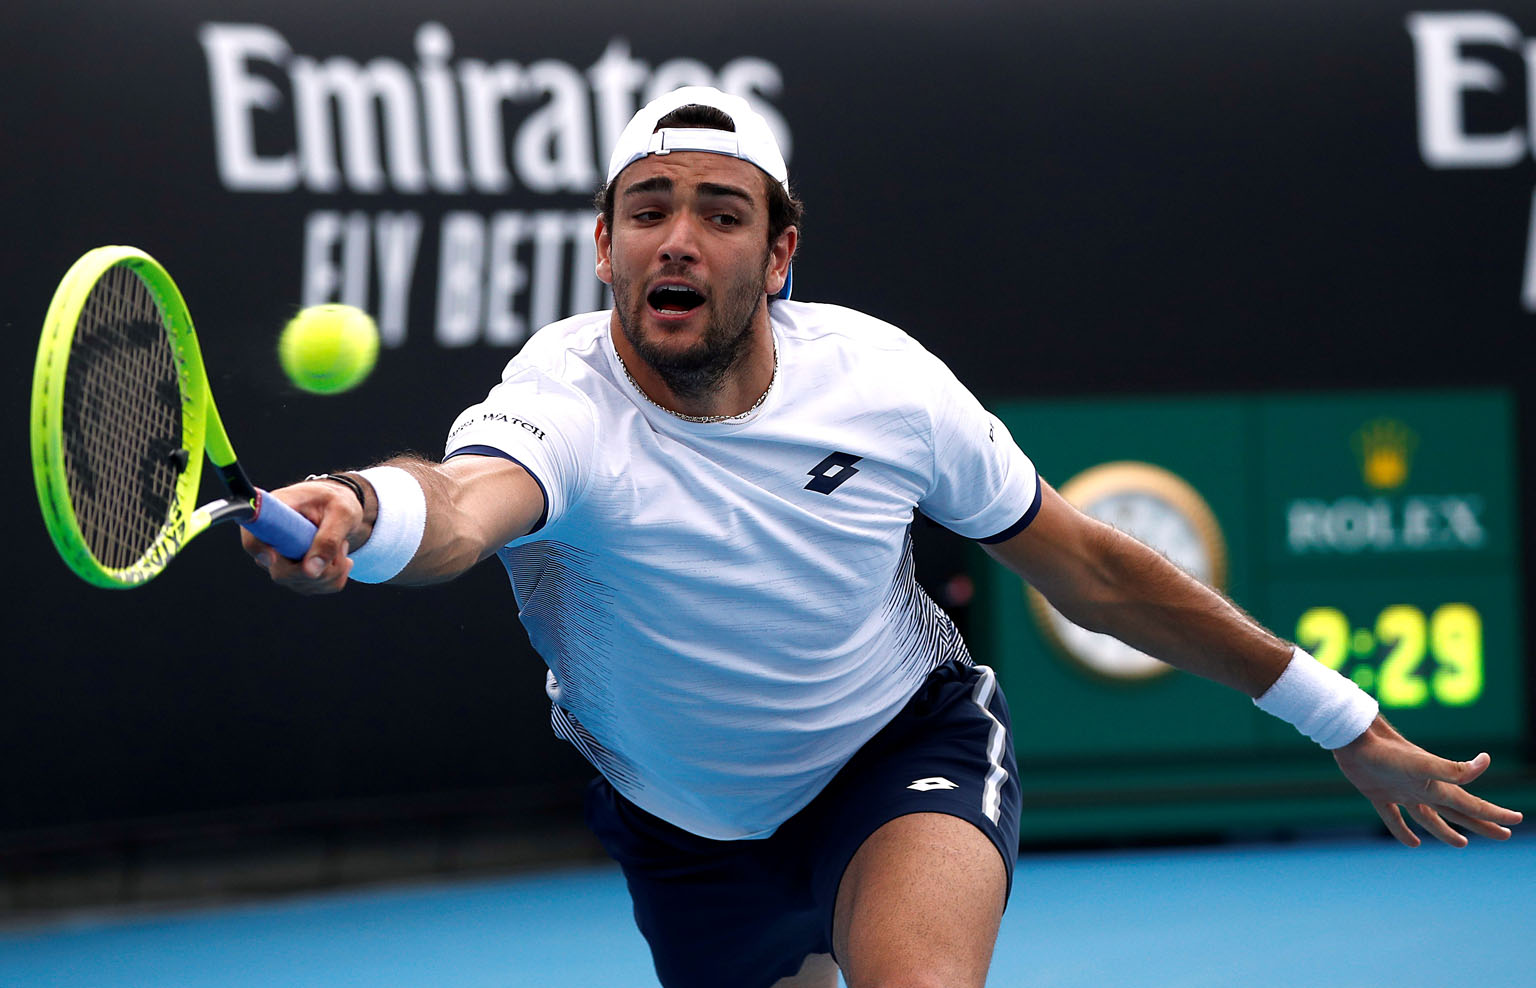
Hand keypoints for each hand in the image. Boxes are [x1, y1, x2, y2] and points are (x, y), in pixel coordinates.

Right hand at [241, 478, 365, 593]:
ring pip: (302, 583)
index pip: (252, 536)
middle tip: (342, 545)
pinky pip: (316, 587)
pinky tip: (340, 558)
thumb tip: (311, 572)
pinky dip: (335, 577)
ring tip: (341, 544)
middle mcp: (270, 541)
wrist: (340, 509)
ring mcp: (279, 562)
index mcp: (274, 513)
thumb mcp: (341, 512)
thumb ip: (329, 539)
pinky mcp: (293, 575)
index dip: (258, 549)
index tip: (273, 558)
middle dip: (319, 567)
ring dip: (333, 570)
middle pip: (281, 572)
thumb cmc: (337, 502)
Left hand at [1333, 716, 1522, 846]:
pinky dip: (1402, 831)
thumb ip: (1453, 770)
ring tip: (1461, 844)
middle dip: (1481, 824)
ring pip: (1429, 818)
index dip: (1494, 813)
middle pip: (1457, 813)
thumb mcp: (1423, 765)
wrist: (1354, 738)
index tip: (1517, 819)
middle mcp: (1422, 789)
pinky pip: (1393, 818)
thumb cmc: (1388, 753)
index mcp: (1437, 786)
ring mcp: (1400, 792)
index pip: (1472, 805)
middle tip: (1503, 834)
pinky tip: (1412, 843)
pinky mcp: (1377, 795)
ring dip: (1445, 831)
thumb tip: (1486, 761)